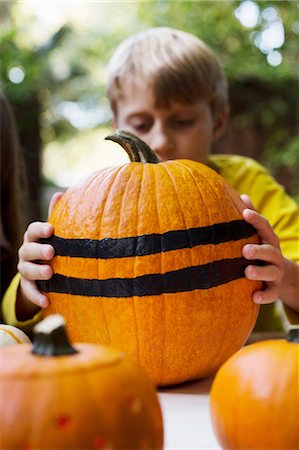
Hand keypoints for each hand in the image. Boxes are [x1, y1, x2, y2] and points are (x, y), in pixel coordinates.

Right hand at [17, 192, 62, 308]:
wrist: (43, 270)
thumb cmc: (52, 245)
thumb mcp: (54, 233)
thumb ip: (56, 215)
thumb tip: (61, 192)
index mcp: (33, 238)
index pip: (32, 230)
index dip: (40, 229)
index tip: (51, 229)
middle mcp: (26, 252)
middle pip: (28, 250)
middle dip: (38, 250)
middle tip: (51, 251)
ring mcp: (25, 269)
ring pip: (27, 270)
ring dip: (38, 271)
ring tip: (50, 273)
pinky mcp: (28, 285)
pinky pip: (30, 291)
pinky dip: (36, 296)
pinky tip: (46, 302)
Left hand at [241, 194, 283, 304]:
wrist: (283, 277)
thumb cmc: (263, 249)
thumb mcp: (259, 234)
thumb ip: (251, 217)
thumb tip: (242, 195)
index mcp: (268, 239)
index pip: (264, 227)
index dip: (255, 220)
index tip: (244, 213)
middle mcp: (274, 255)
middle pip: (269, 251)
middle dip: (258, 250)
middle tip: (244, 250)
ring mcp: (275, 272)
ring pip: (271, 272)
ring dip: (260, 271)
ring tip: (247, 272)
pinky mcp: (274, 289)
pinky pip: (271, 294)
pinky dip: (264, 296)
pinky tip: (254, 298)